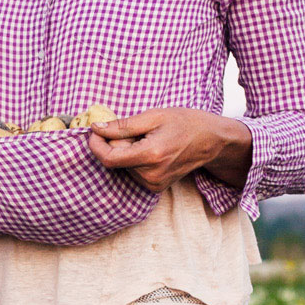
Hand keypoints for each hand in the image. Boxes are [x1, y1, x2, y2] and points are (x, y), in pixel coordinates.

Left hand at [88, 108, 252, 192]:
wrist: (211, 141)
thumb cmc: (185, 123)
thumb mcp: (154, 116)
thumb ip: (122, 126)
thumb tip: (96, 129)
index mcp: (151, 156)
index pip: (109, 159)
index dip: (96, 145)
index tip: (94, 131)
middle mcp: (151, 175)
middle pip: (116, 160)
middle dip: (117, 143)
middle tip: (136, 129)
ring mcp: (154, 184)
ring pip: (124, 166)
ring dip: (127, 151)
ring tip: (149, 139)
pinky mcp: (156, 188)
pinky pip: (133, 171)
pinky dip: (135, 159)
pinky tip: (152, 149)